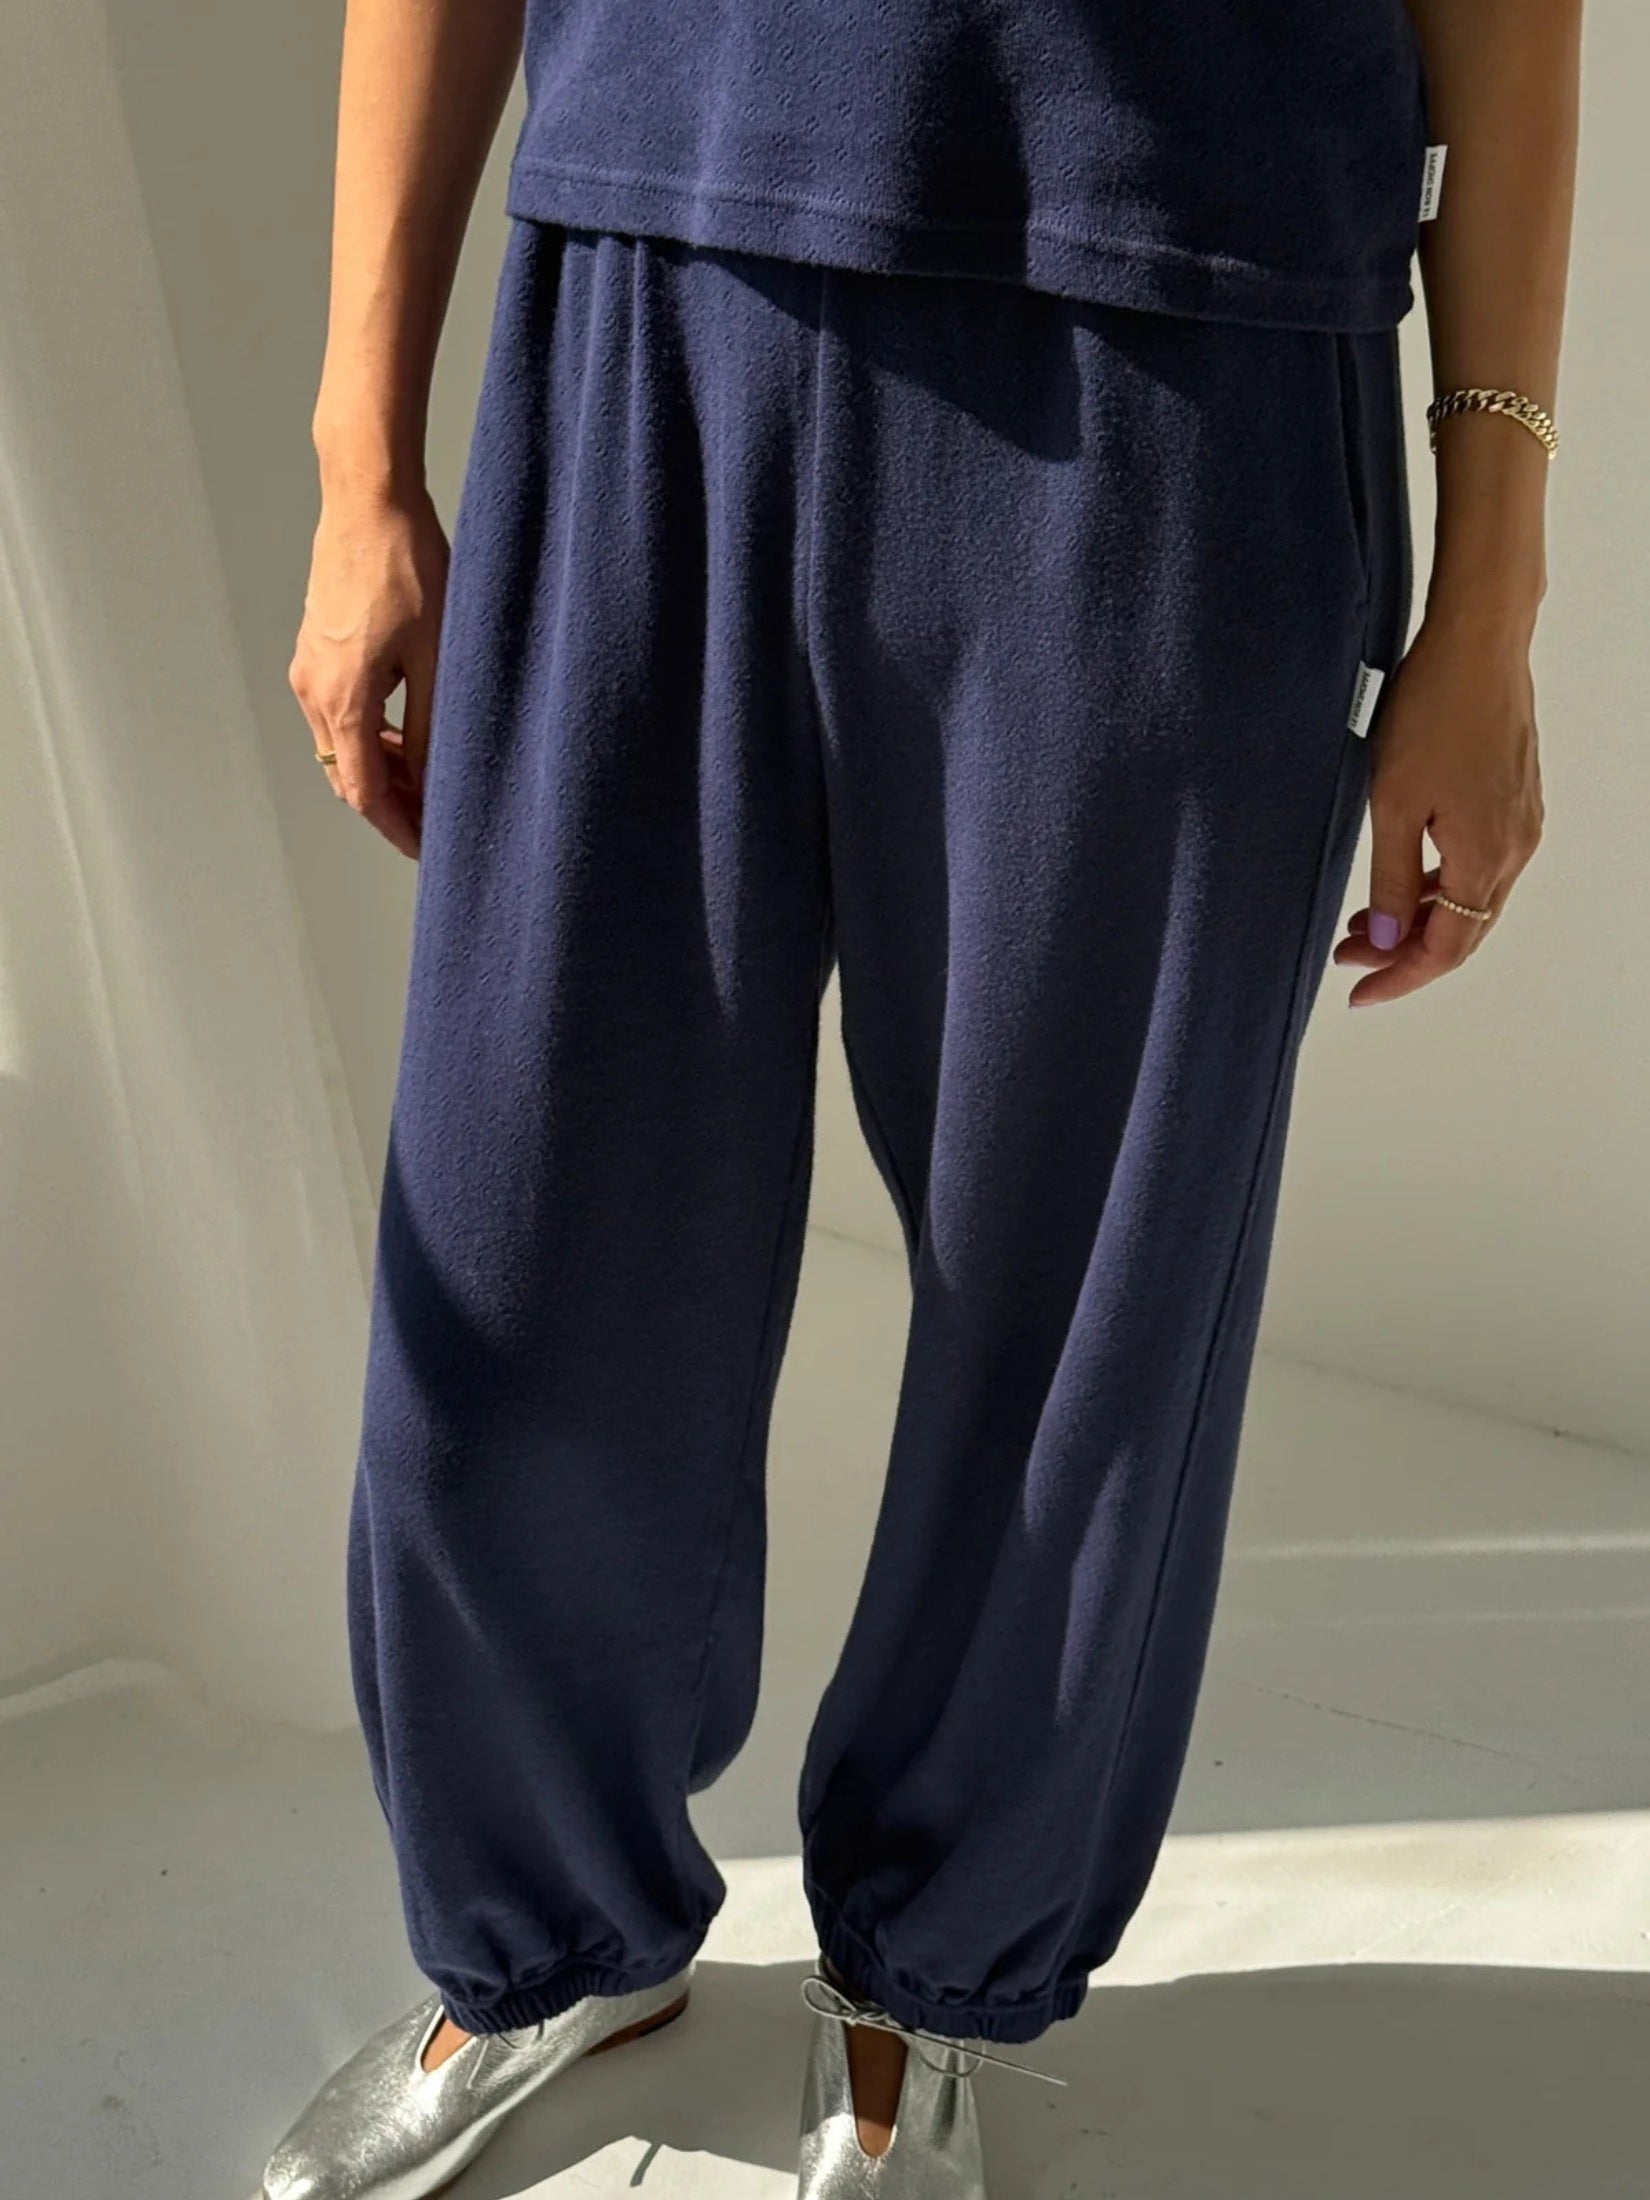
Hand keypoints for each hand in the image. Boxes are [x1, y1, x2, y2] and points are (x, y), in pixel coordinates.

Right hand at [289, 483, 449, 857]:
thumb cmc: (408, 567)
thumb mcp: (438, 657)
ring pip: (343, 746)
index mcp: (343, 698)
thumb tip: (437, 783)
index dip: (397, 827)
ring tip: (429, 782)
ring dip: (382, 771)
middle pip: (348, 775)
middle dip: (391, 806)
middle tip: (436, 822)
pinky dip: (371, 736)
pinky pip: (339, 714)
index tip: (429, 849)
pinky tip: (407, 736)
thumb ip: (433, 728)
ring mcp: (309, 669)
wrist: (368, 500)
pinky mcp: (315, 650)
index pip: (364, 791)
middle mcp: (313, 689)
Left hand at [1333, 609, 1543, 1004]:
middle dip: (1403, 953)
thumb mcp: (1394, 803)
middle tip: (1347, 959)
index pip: (1445, 948)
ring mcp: (1520, 825)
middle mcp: (1514, 849)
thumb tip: (1383, 940)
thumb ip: (1388, 879)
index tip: (1358, 995)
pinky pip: (1477, 866)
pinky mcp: (1514, 801)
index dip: (1399, 978)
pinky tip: (1398, 879)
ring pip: (1468, 899)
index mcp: (1486, 857)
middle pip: (1461, 931)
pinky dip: (1436, 885)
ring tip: (1359, 923)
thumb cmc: (1432, 712)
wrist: (1478, 643)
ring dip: (1417, 918)